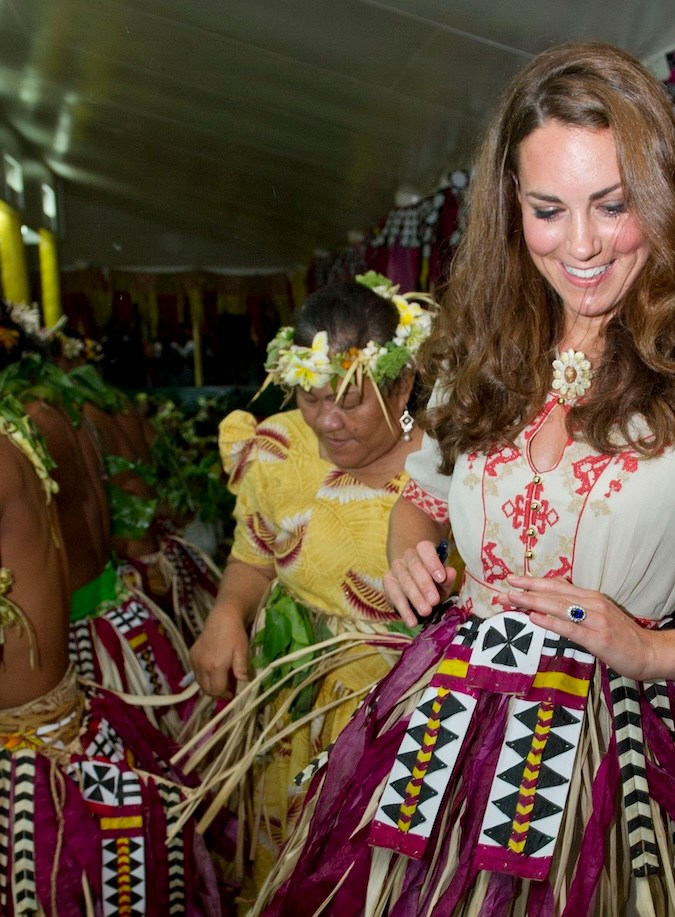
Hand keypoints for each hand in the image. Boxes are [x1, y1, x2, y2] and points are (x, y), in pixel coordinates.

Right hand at [189, 609, 249, 697]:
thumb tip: (244, 682)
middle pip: (206, 690)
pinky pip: (196, 674)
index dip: (225, 695)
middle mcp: (202, 665)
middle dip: (217, 693)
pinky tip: (213, 671)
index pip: (217, 690)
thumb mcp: (242, 651)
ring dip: (209, 686)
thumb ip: (242, 669)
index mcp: (215, 666)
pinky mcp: (191, 656)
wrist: (222, 618)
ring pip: (200, 683)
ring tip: (221, 681)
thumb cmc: (235, 634)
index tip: (233, 693)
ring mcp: (195, 661)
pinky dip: (203, 677)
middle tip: (228, 690)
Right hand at [384, 540, 456, 627]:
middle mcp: (408, 557)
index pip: (425, 549)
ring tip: (426, 612)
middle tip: (434, 601)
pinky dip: (404, 610)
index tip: (441, 578)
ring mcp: (396, 569)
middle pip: (415, 567)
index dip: (432, 562)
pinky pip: (395, 596)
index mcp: (423, 551)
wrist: (414, 585)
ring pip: (405, 582)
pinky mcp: (388, 583)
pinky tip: (412, 621)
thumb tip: (451, 573)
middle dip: (425, 585)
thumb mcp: (443, 581)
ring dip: (415, 598)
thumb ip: (447, 578)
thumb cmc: (433, 581)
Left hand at [502, 575, 656, 680]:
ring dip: (533, 602)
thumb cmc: (621, 635)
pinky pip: (570, 628)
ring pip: (559, 607)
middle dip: (526, 591)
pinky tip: (535, 618)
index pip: (557, 585)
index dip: (533, 582)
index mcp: (591, 597)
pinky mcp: (599, 639)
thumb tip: (554, 594)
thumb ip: (577, 605)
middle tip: (503, 590)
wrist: (648, 652)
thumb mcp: (599, 613)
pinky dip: (551, 622)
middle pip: (554, 594)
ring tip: (512, 599)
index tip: (512, 579)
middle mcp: (592, 604)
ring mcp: (596, 620)